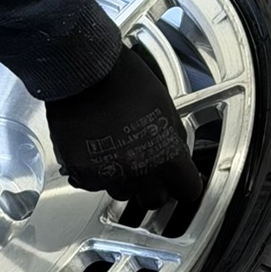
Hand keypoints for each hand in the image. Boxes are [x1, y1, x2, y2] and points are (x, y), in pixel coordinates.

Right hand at [46, 50, 204, 231]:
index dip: (185, 184)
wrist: (86, 71)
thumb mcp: (166, 107)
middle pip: (154, 200)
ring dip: (123, 179)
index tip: (181, 180)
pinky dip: (95, 173)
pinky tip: (97, 152)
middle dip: (154, 187)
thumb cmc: (125, 80)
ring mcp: (109, 173)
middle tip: (148, 169)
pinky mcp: (82, 172)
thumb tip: (177, 155)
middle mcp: (138, 169)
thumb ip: (173, 138)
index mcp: (166, 153)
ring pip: (122, 193)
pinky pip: (93, 184)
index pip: (188, 190)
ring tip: (117, 152)